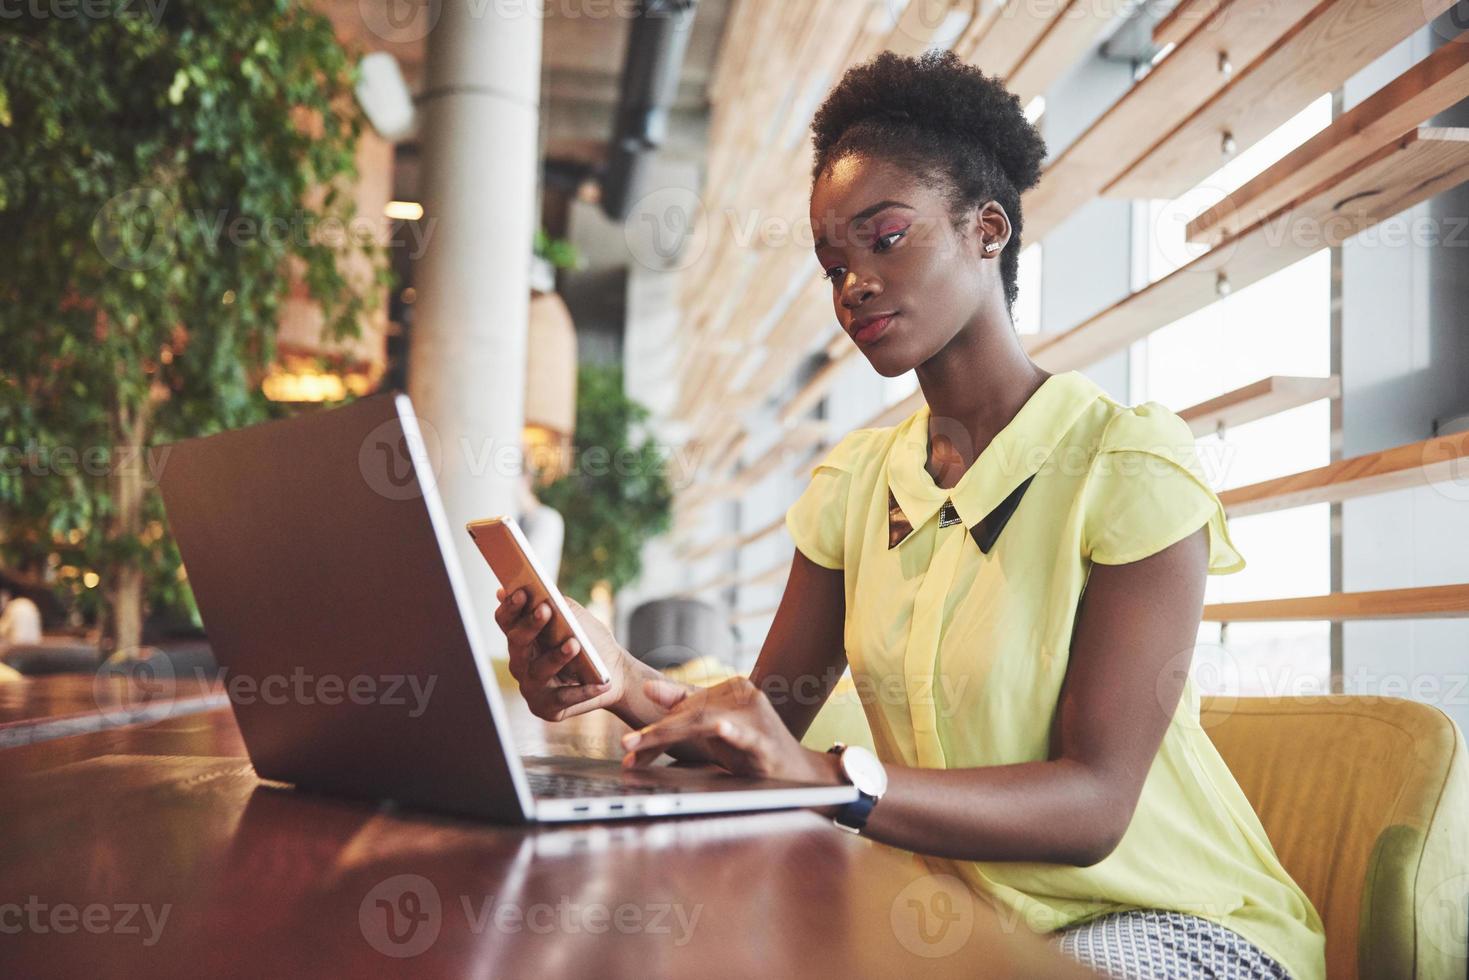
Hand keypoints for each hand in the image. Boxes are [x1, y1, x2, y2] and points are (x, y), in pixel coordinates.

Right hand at [494, 587, 629, 721]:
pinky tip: (599, 681)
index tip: (522, 592)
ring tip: (574, 644)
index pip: (506, 621)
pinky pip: (562, 697)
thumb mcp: (576, 618)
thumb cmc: (590, 641)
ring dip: (556, 657)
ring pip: (538, 670)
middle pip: (517, 643)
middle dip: (530, 625)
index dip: (510, 607)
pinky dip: (582, 690)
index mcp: (522, 638)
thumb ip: (559, 604)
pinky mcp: (547, 707)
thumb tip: (541, 592)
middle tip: (545, 609)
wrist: (614, 671)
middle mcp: (520, 662)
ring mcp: (531, 686)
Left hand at [619, 676, 842, 785]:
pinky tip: (717, 728)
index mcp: (731, 688)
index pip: (683, 704)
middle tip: (626, 746)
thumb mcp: (716, 728)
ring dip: (669, 734)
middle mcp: (743, 695)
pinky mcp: (765, 741)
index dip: (654, 726)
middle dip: (655, 733)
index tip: (627, 747)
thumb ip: (684, 706)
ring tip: (641, 745)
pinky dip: (728, 732)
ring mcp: (756, 717)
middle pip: (689, 712)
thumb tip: (646, 687)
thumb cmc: (753, 750)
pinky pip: (742, 735)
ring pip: (703, 721)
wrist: (800, 775)